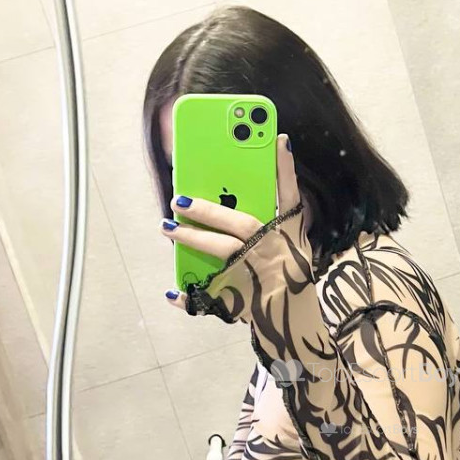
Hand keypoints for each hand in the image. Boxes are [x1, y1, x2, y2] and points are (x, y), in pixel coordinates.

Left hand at [161, 134, 299, 307]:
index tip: (277, 141)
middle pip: (240, 226)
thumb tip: (280, 145)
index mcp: (284, 234)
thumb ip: (283, 194)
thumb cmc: (288, 265)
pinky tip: (172, 291)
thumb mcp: (293, 231)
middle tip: (178, 201)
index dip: (284, 170)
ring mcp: (254, 276)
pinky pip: (209, 300)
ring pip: (221, 255)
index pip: (286, 198)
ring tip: (167, 227)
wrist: (292, 317)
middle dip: (209, 212)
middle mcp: (270, 252)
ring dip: (192, 240)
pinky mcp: (239, 300)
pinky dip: (190, 297)